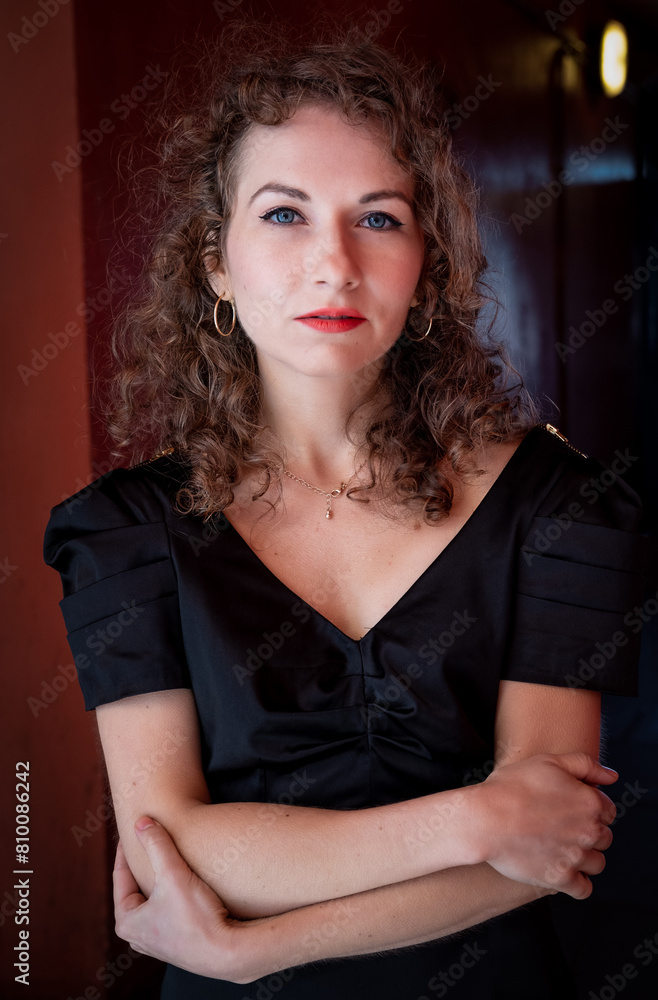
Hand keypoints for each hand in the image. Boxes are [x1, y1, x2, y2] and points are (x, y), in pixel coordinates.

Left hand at [113, 816, 249, 982]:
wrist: (228, 952)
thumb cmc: (197, 917)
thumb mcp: (174, 875)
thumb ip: (157, 845)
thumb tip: (141, 822)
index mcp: (127, 922)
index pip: (121, 876)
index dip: (126, 849)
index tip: (134, 828)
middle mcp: (138, 936)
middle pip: (135, 889)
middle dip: (142, 865)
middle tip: (148, 841)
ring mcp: (157, 941)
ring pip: (152, 901)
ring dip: (158, 880)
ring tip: (166, 860)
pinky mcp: (177, 942)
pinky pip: (166, 910)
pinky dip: (170, 894)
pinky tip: (183, 883)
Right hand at [475, 753, 616, 899]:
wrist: (484, 819)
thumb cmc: (511, 788)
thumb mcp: (548, 762)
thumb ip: (585, 765)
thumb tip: (611, 777)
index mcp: (590, 802)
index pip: (608, 811)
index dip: (590, 808)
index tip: (572, 809)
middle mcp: (589, 831)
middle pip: (604, 837)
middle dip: (588, 833)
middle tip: (563, 828)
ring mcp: (576, 857)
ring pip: (596, 863)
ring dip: (585, 858)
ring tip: (561, 849)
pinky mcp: (560, 878)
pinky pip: (584, 889)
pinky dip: (577, 883)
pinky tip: (562, 870)